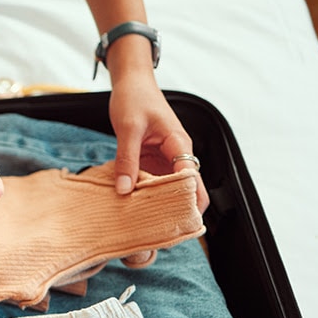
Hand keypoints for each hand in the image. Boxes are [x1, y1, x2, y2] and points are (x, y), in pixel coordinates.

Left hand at [109, 74, 208, 212]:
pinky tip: (130, 206)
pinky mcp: (151, 161)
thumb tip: (124, 190)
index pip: (192, 180)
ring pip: (167, 189)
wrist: (131, 83)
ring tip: (143, 224)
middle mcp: (176, 155)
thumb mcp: (128, 128)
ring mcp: (164, 160)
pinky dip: (143, 194)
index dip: (189, 203)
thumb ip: (127, 158)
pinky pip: (150, 182)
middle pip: (184, 189)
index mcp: (179, 145)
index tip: (179, 224)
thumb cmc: (134, 98)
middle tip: (158, 233)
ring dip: (157, 204)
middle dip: (175, 210)